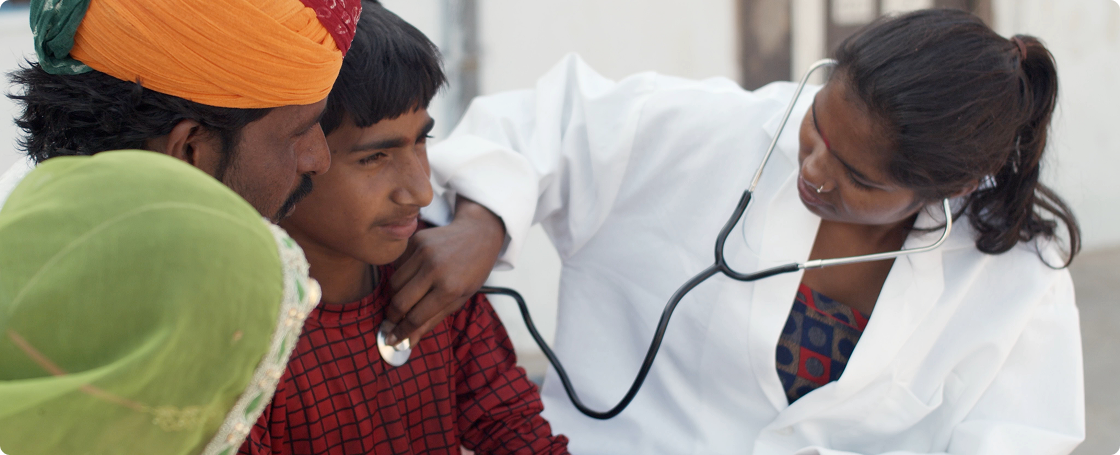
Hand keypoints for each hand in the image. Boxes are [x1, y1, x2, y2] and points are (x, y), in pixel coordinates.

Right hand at [384, 196, 505, 345]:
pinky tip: (412, 278)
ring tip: (403, 301)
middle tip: (392, 323)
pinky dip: (400, 276)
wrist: (478, 234)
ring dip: (394, 297)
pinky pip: (398, 265)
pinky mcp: (415, 241)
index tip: (392, 340)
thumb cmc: (472, 271)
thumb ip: (432, 320)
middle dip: (392, 317)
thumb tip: (409, 341)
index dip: (401, 332)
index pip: (416, 317)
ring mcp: (423, 252)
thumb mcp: (460, 299)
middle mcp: (435, 269)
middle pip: (399, 302)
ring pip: (393, 283)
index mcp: (450, 288)